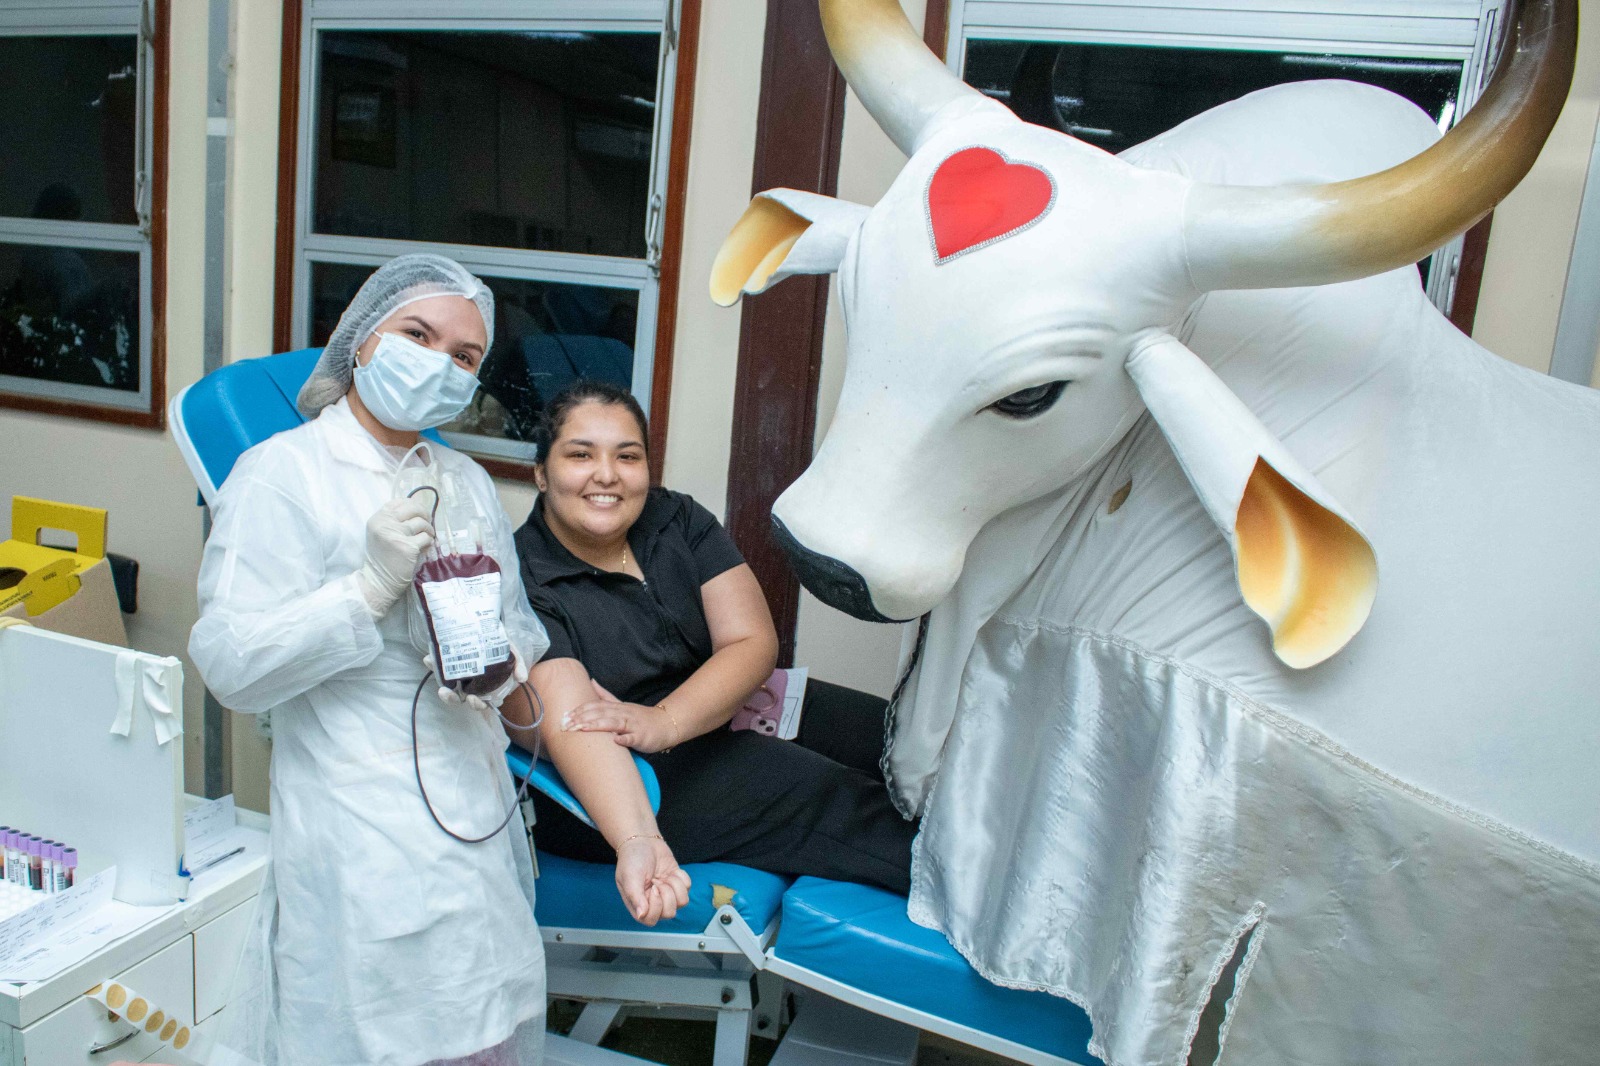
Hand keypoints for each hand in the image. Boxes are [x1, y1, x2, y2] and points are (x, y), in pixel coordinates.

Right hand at [356, 497, 433, 614]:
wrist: (379, 580)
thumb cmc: (383, 557)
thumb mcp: (382, 533)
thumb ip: (395, 520)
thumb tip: (419, 510)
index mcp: (378, 518)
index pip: (399, 502)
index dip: (413, 505)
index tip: (419, 512)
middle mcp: (385, 523)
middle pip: (413, 508)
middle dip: (424, 513)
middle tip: (428, 522)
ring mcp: (396, 534)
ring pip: (422, 523)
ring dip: (429, 530)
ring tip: (427, 537)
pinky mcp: (408, 546)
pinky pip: (426, 538)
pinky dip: (429, 542)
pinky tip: (424, 547)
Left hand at [427, 648, 530, 714]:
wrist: (492, 627)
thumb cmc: (501, 646)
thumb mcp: (513, 654)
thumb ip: (518, 665)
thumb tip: (522, 679)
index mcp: (486, 688)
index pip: (480, 703)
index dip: (475, 704)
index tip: (472, 698)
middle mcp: (470, 685)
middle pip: (459, 699)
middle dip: (451, 699)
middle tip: (446, 693)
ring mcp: (458, 675)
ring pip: (446, 686)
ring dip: (438, 684)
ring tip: (434, 678)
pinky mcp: (448, 664)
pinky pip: (439, 668)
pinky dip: (433, 665)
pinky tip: (429, 659)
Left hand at [562, 680, 679, 752]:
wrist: (666, 725)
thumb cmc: (641, 718)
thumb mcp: (622, 705)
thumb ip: (605, 695)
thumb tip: (591, 681)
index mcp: (617, 707)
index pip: (595, 706)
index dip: (580, 710)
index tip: (565, 716)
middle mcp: (623, 714)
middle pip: (601, 713)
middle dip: (582, 718)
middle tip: (566, 725)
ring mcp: (633, 725)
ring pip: (614, 723)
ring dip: (597, 726)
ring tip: (582, 729)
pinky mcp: (642, 737)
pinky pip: (632, 738)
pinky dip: (624, 739)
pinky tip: (615, 741)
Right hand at [614, 835, 690, 925]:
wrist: (643, 840)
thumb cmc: (632, 859)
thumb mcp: (629, 877)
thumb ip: (636, 897)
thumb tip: (642, 915)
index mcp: (638, 906)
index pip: (651, 920)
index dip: (656, 906)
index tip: (653, 887)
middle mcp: (654, 903)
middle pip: (670, 913)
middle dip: (667, 894)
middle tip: (657, 880)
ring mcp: (667, 894)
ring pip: (682, 902)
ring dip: (675, 885)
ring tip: (665, 876)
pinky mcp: (677, 884)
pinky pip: (688, 887)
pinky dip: (681, 877)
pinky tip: (671, 871)